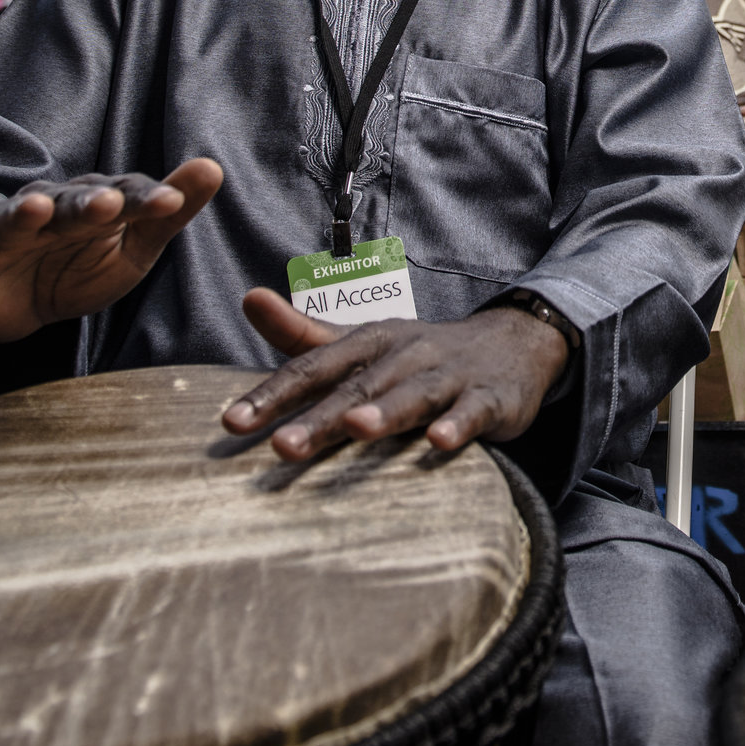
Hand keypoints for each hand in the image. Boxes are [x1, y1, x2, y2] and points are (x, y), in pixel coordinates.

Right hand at [0, 159, 222, 341]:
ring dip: (26, 213)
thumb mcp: (133, 249)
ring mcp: (6, 231)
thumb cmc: (80, 269)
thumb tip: (213, 167)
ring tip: (37, 210)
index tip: (173, 202)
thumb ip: (168, 213)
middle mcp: (50, 209)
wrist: (16, 308)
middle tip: (109, 206)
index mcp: (94, 205)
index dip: (147, 200)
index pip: (125, 197)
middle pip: (72, 204)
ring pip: (16, 218)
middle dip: (88, 205)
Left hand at [223, 287, 568, 459]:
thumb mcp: (363, 343)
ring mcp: (450, 375)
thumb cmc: (420, 356)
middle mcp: (405, 354)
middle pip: (357, 387)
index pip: (313, 368)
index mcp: (370, 342)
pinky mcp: (490, 398)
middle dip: (320, 416)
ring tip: (355, 428)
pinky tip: (439, 441)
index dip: (273, 394)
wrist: (512, 344)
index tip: (232, 423)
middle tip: (280, 446)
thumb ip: (304, 335)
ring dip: (385, 410)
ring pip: (414, 394)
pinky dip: (457, 425)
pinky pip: (473, 411)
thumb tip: (248, 299)